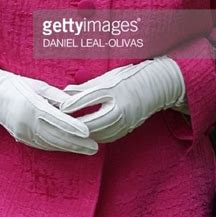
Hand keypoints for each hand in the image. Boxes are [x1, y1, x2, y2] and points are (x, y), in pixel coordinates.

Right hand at [0, 66, 97, 154]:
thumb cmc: (20, 85)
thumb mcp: (39, 86)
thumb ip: (57, 96)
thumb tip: (75, 105)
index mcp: (32, 106)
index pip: (56, 119)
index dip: (73, 127)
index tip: (88, 132)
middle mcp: (27, 122)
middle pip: (56, 136)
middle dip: (77, 143)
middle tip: (95, 147)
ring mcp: (23, 132)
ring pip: (51, 143)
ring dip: (70, 148)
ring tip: (87, 149)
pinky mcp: (22, 138)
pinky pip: (43, 145)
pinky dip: (58, 147)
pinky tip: (71, 148)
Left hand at [60, 57, 185, 142]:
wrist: (156, 87)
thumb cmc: (128, 78)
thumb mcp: (107, 78)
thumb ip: (85, 87)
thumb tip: (65, 93)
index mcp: (113, 90)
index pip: (88, 98)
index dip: (72, 103)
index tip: (59, 106)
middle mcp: (119, 108)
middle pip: (91, 122)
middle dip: (73, 125)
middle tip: (59, 124)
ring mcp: (123, 121)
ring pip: (97, 134)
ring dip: (82, 133)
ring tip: (67, 130)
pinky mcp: (125, 130)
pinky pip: (105, 137)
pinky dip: (92, 136)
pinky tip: (83, 134)